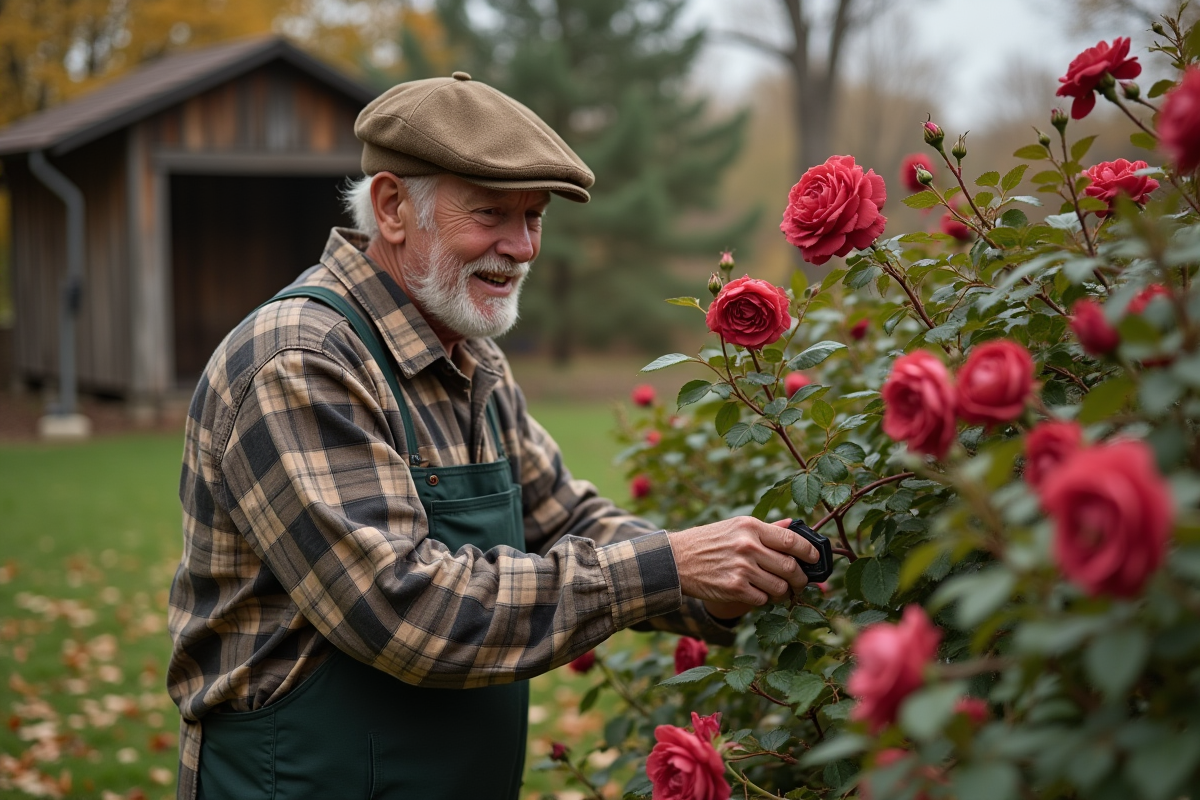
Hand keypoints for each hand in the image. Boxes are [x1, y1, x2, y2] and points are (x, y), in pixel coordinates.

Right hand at [668, 517, 818, 615]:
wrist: (676, 560)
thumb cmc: (707, 541)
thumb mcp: (735, 526)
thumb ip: (766, 528)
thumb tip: (794, 526)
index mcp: (751, 527)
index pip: (792, 540)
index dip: (810, 552)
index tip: (815, 559)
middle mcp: (748, 546)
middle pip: (791, 568)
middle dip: (800, 579)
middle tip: (799, 582)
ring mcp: (742, 568)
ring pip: (780, 588)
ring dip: (782, 592)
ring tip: (776, 589)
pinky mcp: (734, 588)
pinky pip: (763, 599)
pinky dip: (763, 599)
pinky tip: (755, 593)